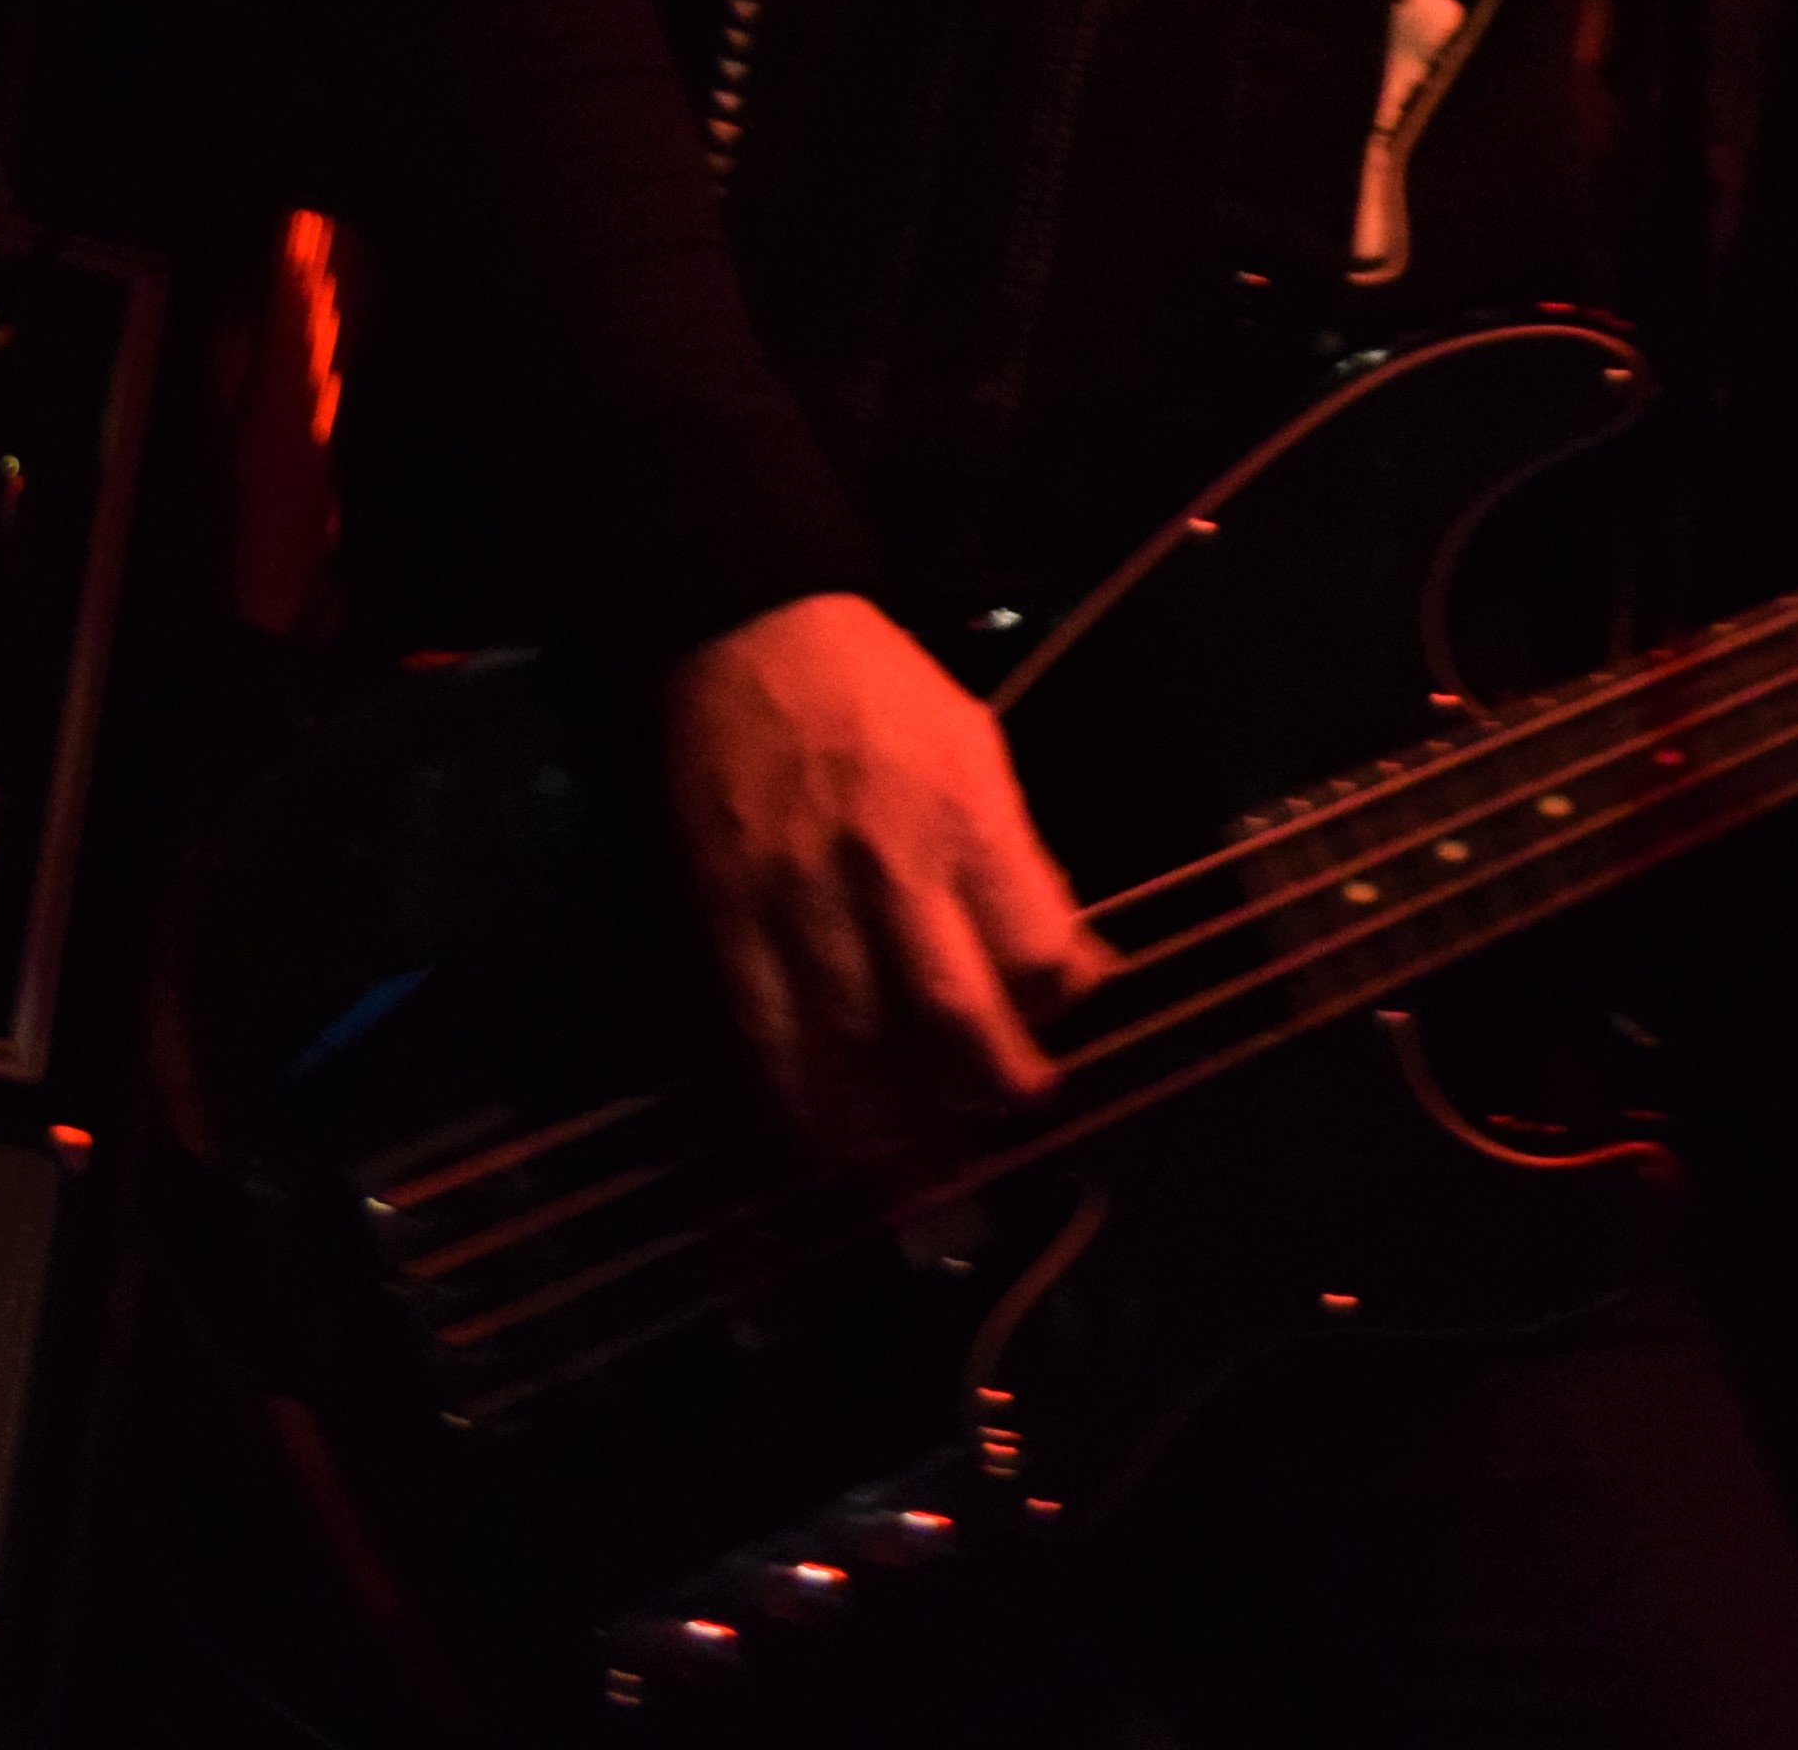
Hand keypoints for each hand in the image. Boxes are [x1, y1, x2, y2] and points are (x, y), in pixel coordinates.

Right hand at [657, 590, 1117, 1161]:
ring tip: (926, 1163)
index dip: (1058, 1011)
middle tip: (1006, 1113)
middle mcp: (888, 867)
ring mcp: (801, 900)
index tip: (1057, 1026)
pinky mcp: (728, 919)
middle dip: (991, 1093)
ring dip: (898, 1128)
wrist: (747, 633)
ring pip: (857, 1051)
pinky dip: (802, 1106)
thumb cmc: (880, 691)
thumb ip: (1019, 861)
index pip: (1036, 955)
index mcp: (965, 817)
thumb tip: (1068, 967)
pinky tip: (829, 1142)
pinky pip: (767, 1040)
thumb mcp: (978, 748)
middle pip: (953, 1021)